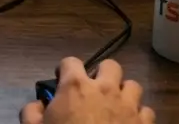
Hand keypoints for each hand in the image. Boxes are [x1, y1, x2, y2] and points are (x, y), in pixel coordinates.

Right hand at [21, 58, 154, 123]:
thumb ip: (31, 112)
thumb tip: (37, 105)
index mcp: (75, 86)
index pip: (70, 61)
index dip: (65, 70)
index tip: (62, 81)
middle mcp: (105, 88)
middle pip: (110, 66)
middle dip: (102, 75)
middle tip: (94, 91)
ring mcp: (128, 105)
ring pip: (133, 86)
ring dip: (124, 93)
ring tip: (116, 106)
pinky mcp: (144, 123)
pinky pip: (146, 111)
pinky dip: (138, 116)